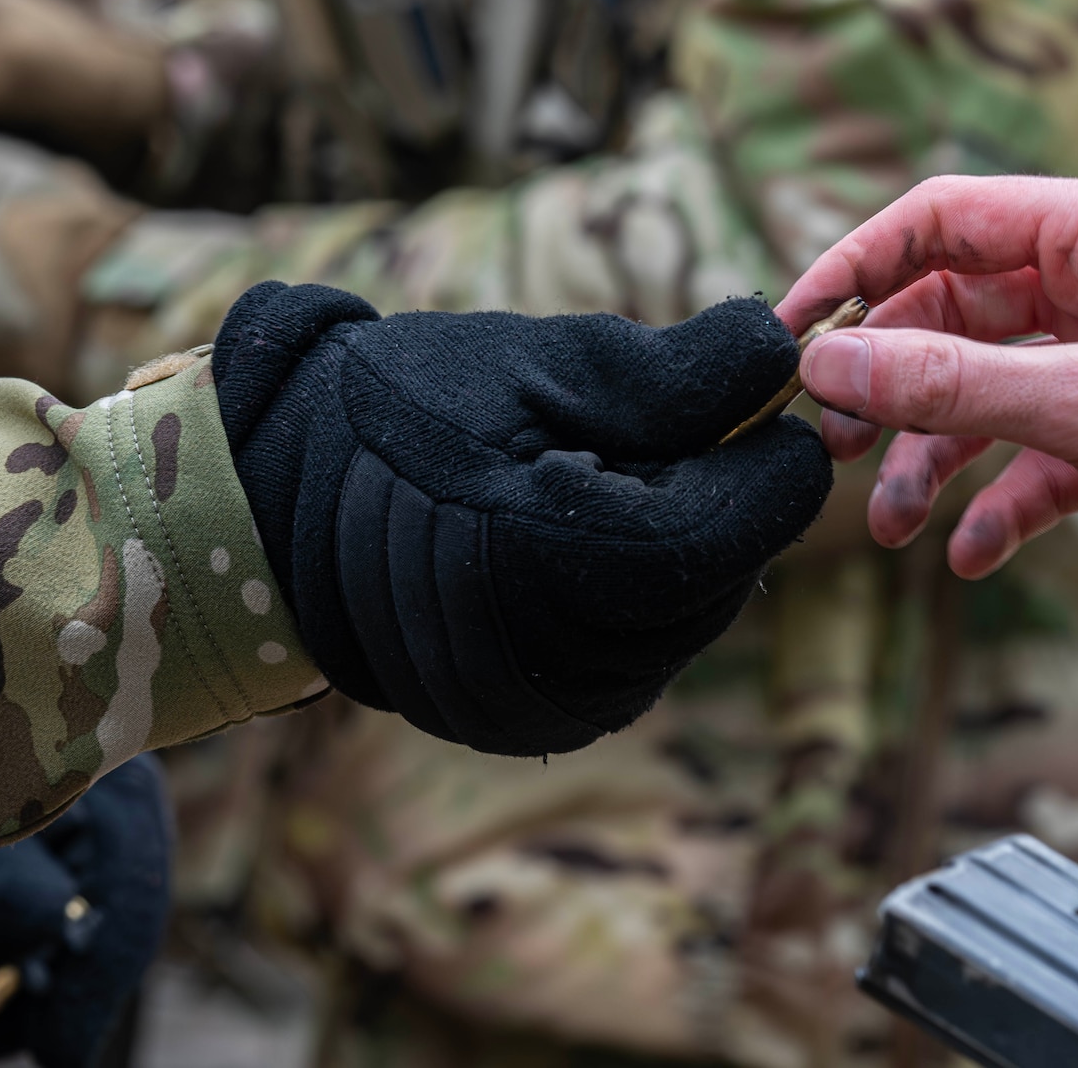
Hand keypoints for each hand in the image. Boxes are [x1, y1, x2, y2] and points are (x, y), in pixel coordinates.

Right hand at [213, 285, 833, 755]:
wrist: (289, 504)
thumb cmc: (413, 411)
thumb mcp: (540, 363)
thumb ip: (674, 370)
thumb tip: (788, 356)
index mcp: (557, 569)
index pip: (738, 524)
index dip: (764, 453)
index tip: (755, 394)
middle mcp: (566, 668)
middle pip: (724, 570)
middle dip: (715, 492)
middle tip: (649, 431)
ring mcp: (560, 708)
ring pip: (698, 612)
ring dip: (683, 540)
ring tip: (596, 479)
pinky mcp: (555, 720)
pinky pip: (651, 647)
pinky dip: (646, 587)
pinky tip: (583, 536)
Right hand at [777, 176, 1077, 578]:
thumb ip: (954, 385)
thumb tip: (831, 364)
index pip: (947, 218)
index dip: (857, 268)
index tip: (791, 334)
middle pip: (959, 310)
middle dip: (893, 382)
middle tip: (829, 443)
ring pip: (995, 388)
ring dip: (937, 456)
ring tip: (890, 524)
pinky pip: (1044, 451)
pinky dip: (1005, 499)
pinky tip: (974, 556)